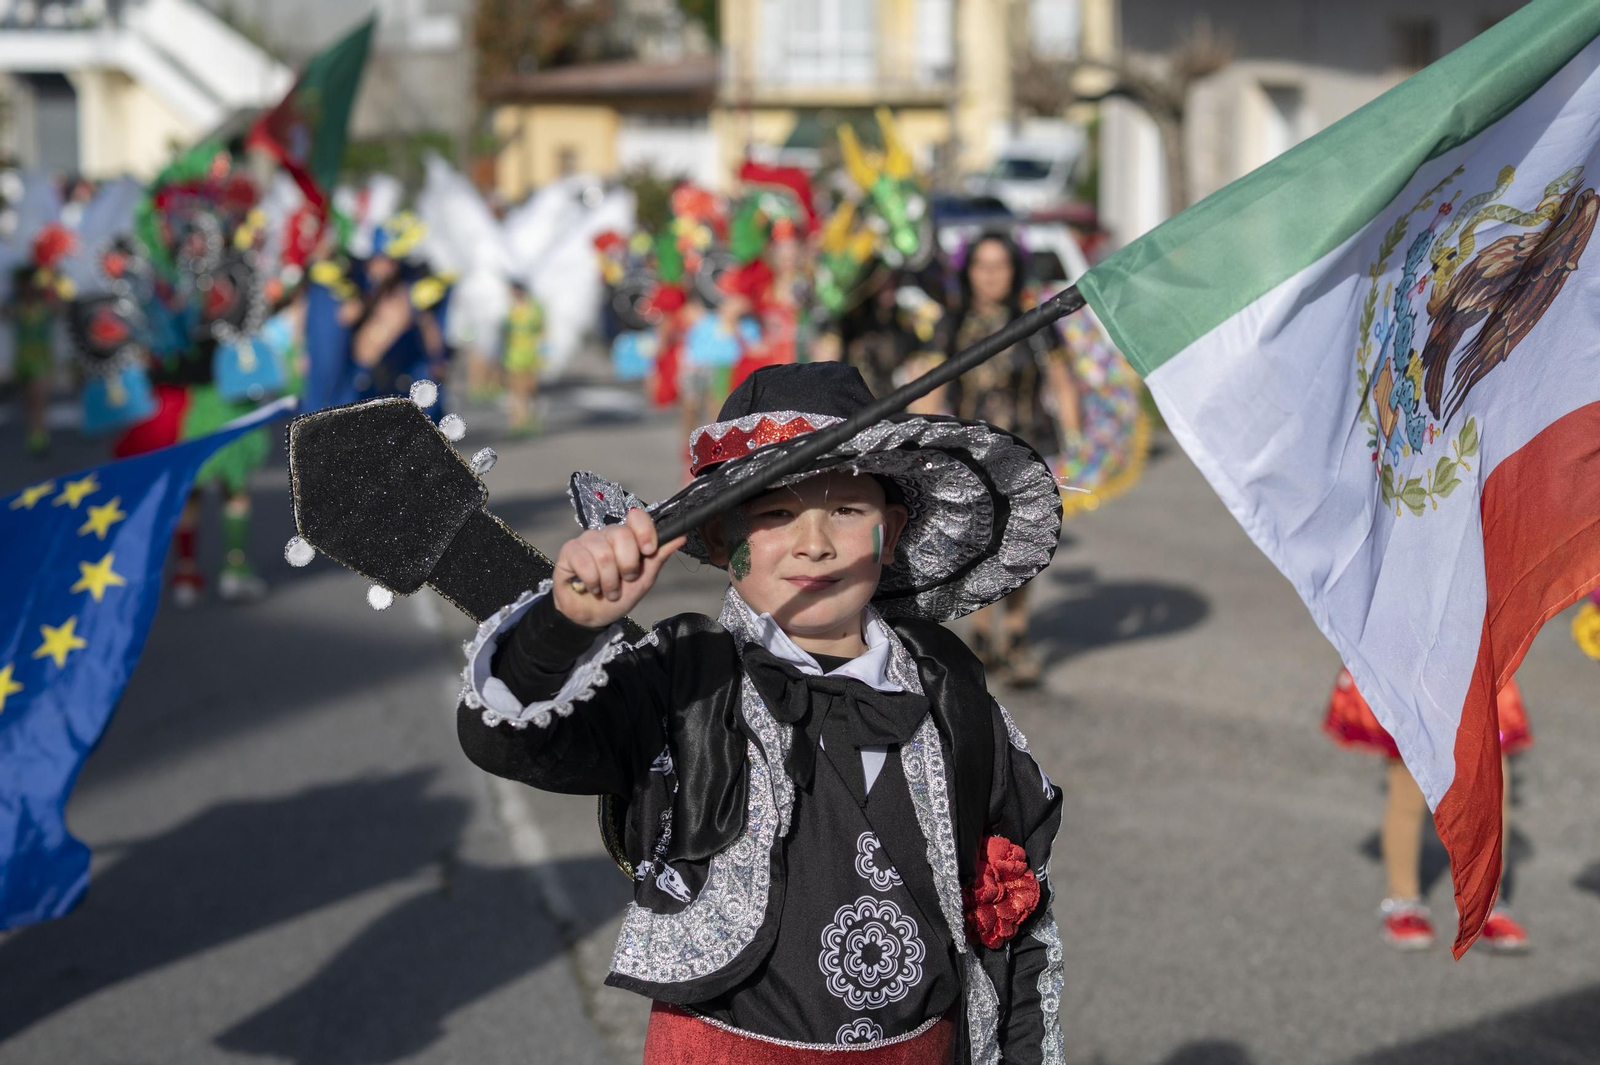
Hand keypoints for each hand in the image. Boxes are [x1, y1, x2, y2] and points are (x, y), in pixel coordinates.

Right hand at [552, 509, 683, 628]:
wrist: (593, 616)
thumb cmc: (617, 596)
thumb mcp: (644, 579)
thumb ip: (659, 556)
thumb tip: (681, 535)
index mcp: (626, 537)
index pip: (637, 516)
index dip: (644, 531)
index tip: (648, 551)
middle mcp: (606, 534)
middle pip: (621, 535)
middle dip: (627, 566)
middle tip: (624, 580)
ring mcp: (586, 540)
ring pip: (603, 553)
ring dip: (608, 581)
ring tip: (607, 590)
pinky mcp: (568, 551)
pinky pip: (583, 561)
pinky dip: (591, 581)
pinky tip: (591, 587)